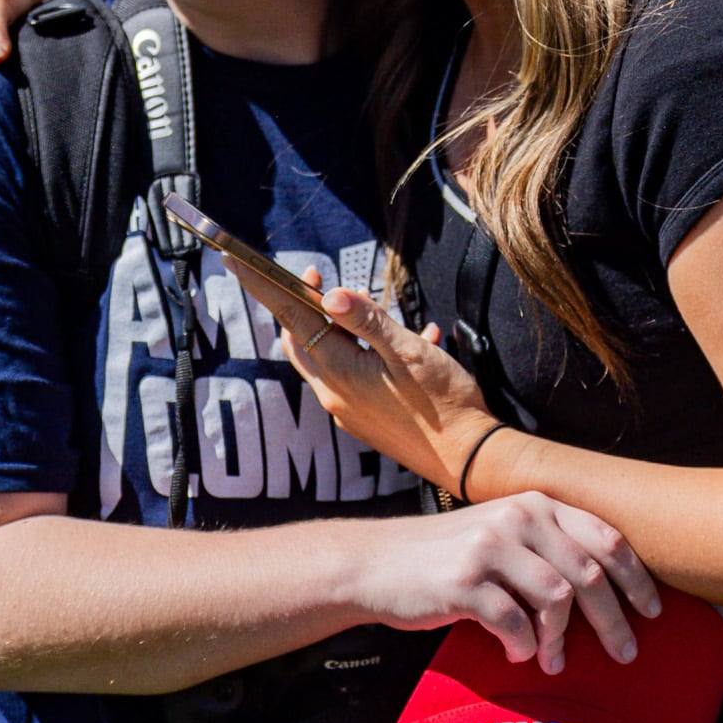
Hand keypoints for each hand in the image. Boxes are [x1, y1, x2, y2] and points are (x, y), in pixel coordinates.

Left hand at [283, 282, 499, 489]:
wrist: (469, 458)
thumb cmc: (443, 403)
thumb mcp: (407, 352)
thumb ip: (367, 320)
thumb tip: (329, 294)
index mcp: (341, 373)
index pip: (293, 322)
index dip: (271, 289)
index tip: (253, 264)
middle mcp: (336, 395)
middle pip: (302, 344)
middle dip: (302, 308)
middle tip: (316, 279)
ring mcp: (351, 412)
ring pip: (328, 360)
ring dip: (337, 329)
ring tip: (364, 302)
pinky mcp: (368, 421)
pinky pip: (354, 378)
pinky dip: (364, 353)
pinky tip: (409, 341)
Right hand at [353, 494, 658, 672]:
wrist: (375, 564)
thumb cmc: (447, 558)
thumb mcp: (503, 534)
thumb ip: (549, 547)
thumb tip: (612, 588)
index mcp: (537, 504)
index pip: (607, 538)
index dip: (637, 578)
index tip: (654, 612)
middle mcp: (519, 518)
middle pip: (590, 574)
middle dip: (615, 620)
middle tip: (626, 654)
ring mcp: (491, 548)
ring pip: (557, 600)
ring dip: (562, 640)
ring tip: (554, 662)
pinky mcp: (464, 581)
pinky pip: (514, 622)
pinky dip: (523, 646)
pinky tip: (517, 654)